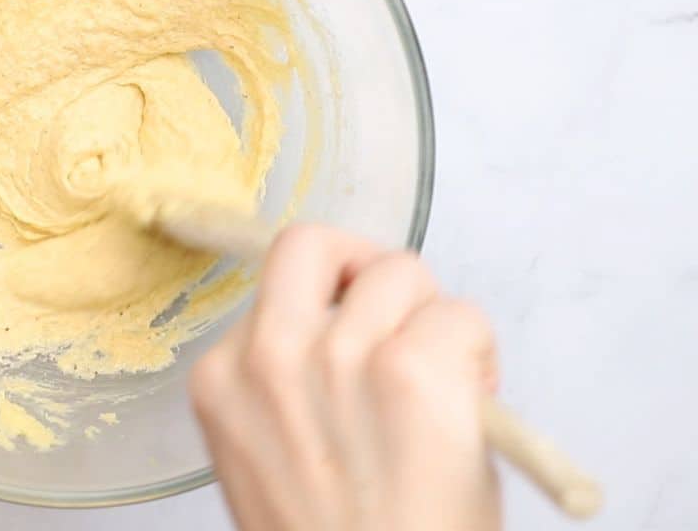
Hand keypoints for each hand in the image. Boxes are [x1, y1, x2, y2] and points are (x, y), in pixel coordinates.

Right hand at [190, 226, 500, 530]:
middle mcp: (268, 355)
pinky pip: (460, 315)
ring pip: (401, 273)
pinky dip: (479, 353)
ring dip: (435, 321)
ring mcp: (338, 357)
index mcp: (222, 379)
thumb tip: (349, 333)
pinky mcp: (411, 370)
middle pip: (314, 243)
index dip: (328, 296)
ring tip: (448, 384)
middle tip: (403, 314)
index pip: (271, 283)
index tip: (356, 309)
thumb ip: (287, 386)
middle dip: (364, 267)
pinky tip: (472, 407)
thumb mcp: (270, 459)